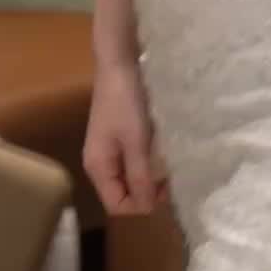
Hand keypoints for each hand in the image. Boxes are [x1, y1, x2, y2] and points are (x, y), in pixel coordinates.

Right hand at [83, 57, 168, 216]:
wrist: (119, 62)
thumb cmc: (126, 101)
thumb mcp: (136, 141)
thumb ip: (140, 176)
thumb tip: (148, 208)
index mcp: (98, 168)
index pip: (118, 205)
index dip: (142, 204)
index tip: (166, 189)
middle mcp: (100, 163)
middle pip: (123, 192)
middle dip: (147, 190)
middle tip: (172, 176)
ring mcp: (108, 148)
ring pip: (130, 175)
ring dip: (149, 174)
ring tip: (169, 163)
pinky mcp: (118, 135)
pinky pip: (132, 159)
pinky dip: (147, 159)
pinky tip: (161, 149)